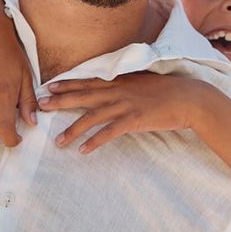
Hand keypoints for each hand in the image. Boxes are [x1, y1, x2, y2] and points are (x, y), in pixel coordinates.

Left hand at [39, 73, 216, 153]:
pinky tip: (84, 151)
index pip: (89, 81)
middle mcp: (119, 90)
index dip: (68, 84)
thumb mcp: (145, 82)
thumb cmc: (169, 91)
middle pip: (84, 96)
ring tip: (58, 142)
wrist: (190, 98)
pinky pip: (110, 132)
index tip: (49, 87)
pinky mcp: (134, 120)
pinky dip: (95, 141)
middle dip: (61, 101)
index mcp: (121, 81)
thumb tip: (114, 89)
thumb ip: (127, 84)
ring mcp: (126, 105)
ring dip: (73, 130)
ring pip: (93, 117)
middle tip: (40, 106)